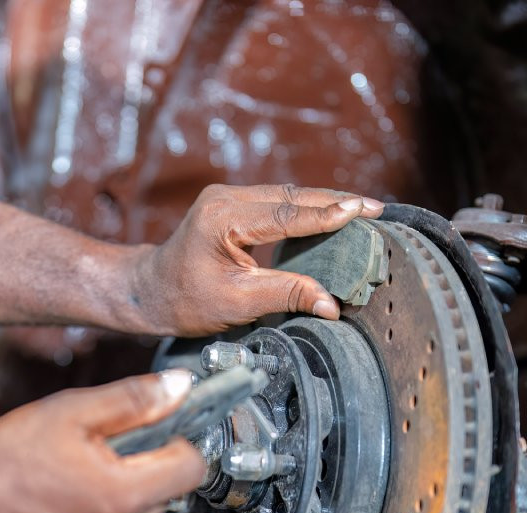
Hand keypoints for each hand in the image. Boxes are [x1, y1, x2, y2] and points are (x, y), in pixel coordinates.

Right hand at [0, 370, 204, 512]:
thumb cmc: (6, 460)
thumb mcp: (70, 412)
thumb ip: (133, 399)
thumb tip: (179, 387)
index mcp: (124, 495)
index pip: (192, 467)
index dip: (179, 438)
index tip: (155, 425)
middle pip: (167, 488)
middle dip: (145, 461)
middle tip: (100, 445)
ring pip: (141, 510)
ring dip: (123, 487)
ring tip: (77, 470)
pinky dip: (103, 511)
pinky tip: (67, 494)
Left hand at [130, 184, 383, 335]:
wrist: (149, 291)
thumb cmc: (184, 300)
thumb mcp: (237, 303)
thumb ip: (285, 296)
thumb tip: (331, 304)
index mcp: (224, 219)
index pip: (286, 214)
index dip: (327, 215)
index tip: (362, 212)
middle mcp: (226, 198)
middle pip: (292, 196)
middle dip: (335, 202)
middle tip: (377, 209)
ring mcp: (229, 196)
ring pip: (288, 194)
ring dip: (325, 203)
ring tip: (364, 210)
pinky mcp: (234, 204)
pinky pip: (279, 201)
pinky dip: (307, 208)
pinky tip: (333, 214)